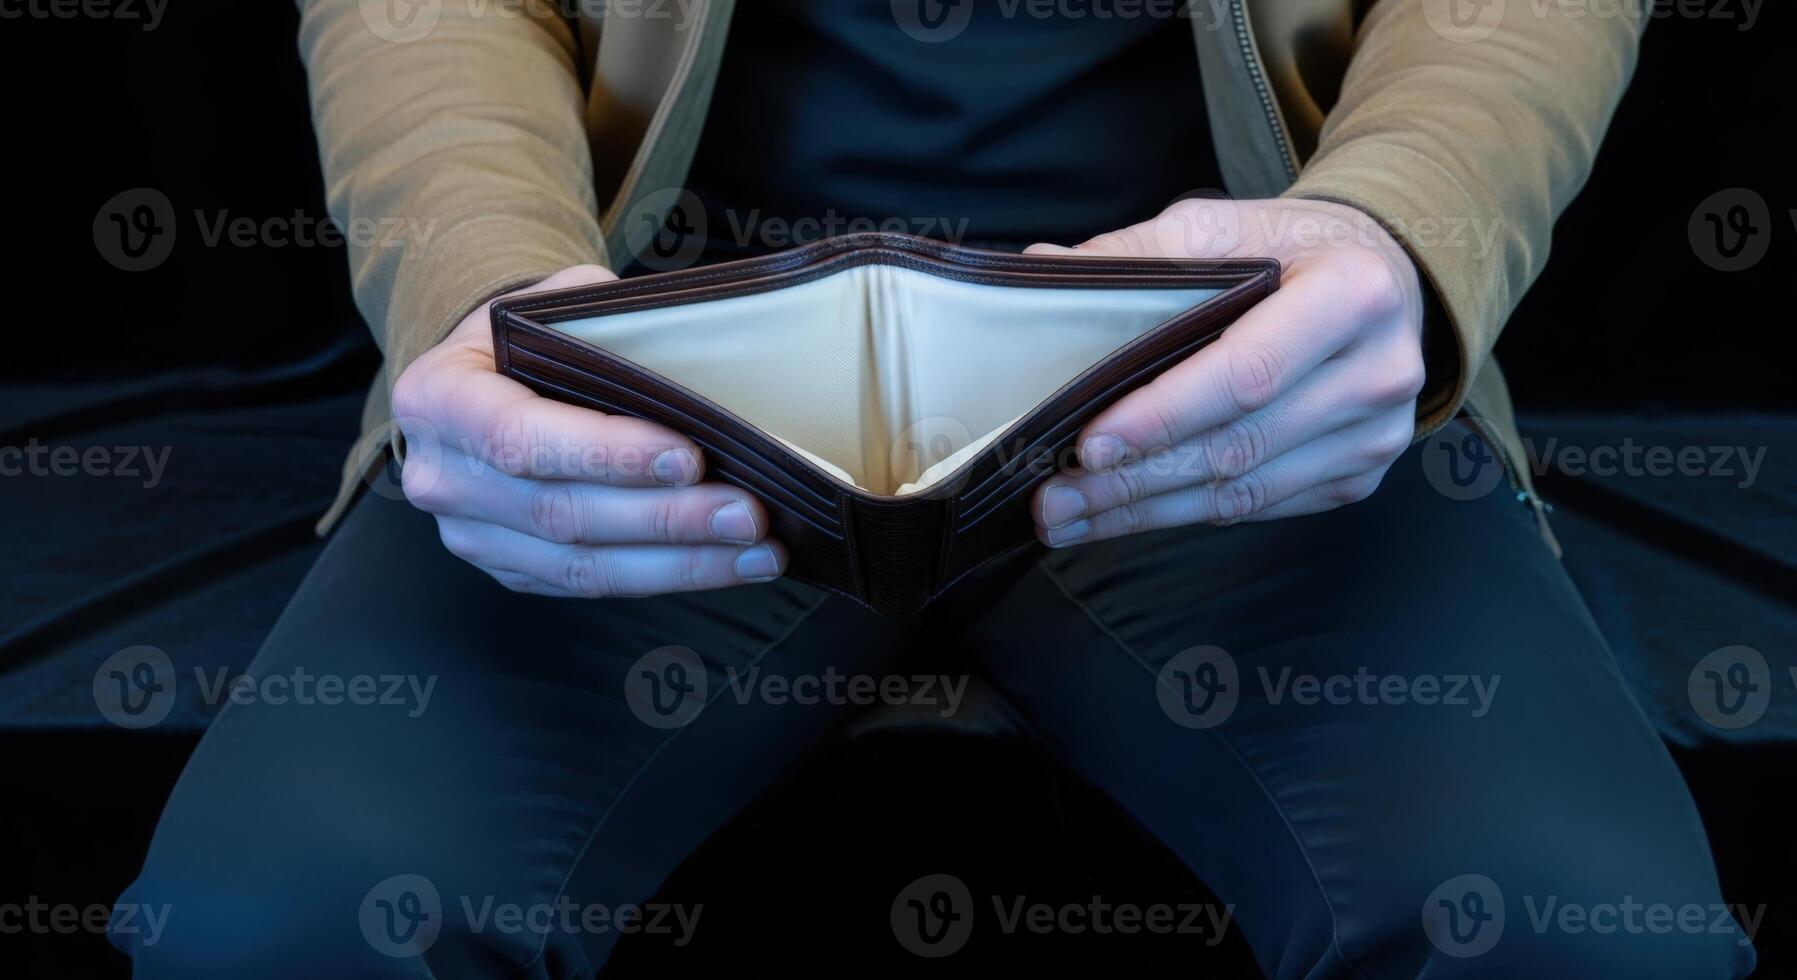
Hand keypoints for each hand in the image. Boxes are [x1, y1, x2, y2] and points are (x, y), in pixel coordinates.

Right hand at [390, 265, 785, 595]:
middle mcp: (442, 477)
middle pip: (561, 514)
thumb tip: (705, 353)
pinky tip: (729, 564)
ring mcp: (472, 535)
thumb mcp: (556, 303)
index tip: (689, 457)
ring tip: (758, 550)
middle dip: (666, 519)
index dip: (606, 453)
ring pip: (583, 566)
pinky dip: (666, 576)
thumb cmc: (532, 334)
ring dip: (681, 562)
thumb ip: (609, 326)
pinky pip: (592, 586)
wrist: (487, 377)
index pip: (518, 437)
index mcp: (438, 397)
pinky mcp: (512, 570)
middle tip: (748, 512)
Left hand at [1026, 198, 1425, 545]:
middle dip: (1133, 480)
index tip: (1090, 445)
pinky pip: (1259, 507)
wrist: (1386, 277)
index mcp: (1353, 294)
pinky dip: (1185, 513)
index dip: (1164, 416)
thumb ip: (1138, 253)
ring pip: (1243, 492)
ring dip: (1146, 512)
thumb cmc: (1292, 249)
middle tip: (1052, 498)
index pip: (1246, 373)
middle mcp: (1378, 372)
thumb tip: (1042, 269)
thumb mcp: (1225, 226)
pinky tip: (1124, 515)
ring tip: (1069, 516)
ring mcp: (1375, 435)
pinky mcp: (1358, 475)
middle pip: (1237, 447)